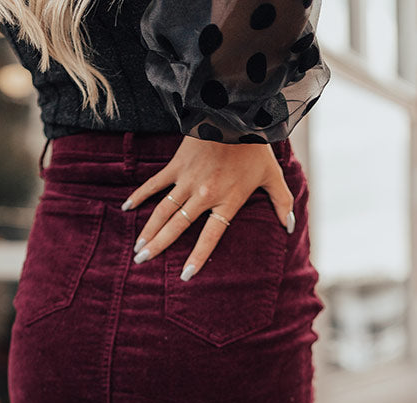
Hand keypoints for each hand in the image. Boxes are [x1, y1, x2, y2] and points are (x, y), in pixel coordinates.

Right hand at [121, 135, 294, 280]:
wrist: (236, 113)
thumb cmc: (256, 146)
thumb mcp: (273, 175)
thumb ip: (282, 203)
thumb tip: (290, 228)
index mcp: (226, 201)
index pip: (209, 237)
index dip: (198, 257)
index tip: (185, 275)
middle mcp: (204, 195)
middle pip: (177, 227)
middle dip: (159, 246)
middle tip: (142, 261)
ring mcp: (187, 180)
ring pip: (163, 211)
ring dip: (148, 230)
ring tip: (137, 247)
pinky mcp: (177, 165)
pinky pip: (155, 184)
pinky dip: (140, 195)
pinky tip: (127, 208)